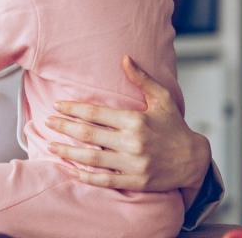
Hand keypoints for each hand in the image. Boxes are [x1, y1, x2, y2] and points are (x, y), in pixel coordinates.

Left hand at [46, 55, 210, 194]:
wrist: (194, 160)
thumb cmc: (175, 127)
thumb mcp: (162, 98)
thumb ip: (141, 79)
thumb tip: (124, 58)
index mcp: (135, 121)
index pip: (96, 113)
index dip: (73, 109)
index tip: (58, 106)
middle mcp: (132, 143)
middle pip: (88, 135)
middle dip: (64, 127)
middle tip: (47, 122)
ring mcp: (133, 164)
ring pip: (92, 159)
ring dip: (68, 152)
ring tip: (51, 146)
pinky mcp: (135, 182)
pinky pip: (105, 180)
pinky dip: (86, 176)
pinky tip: (71, 170)